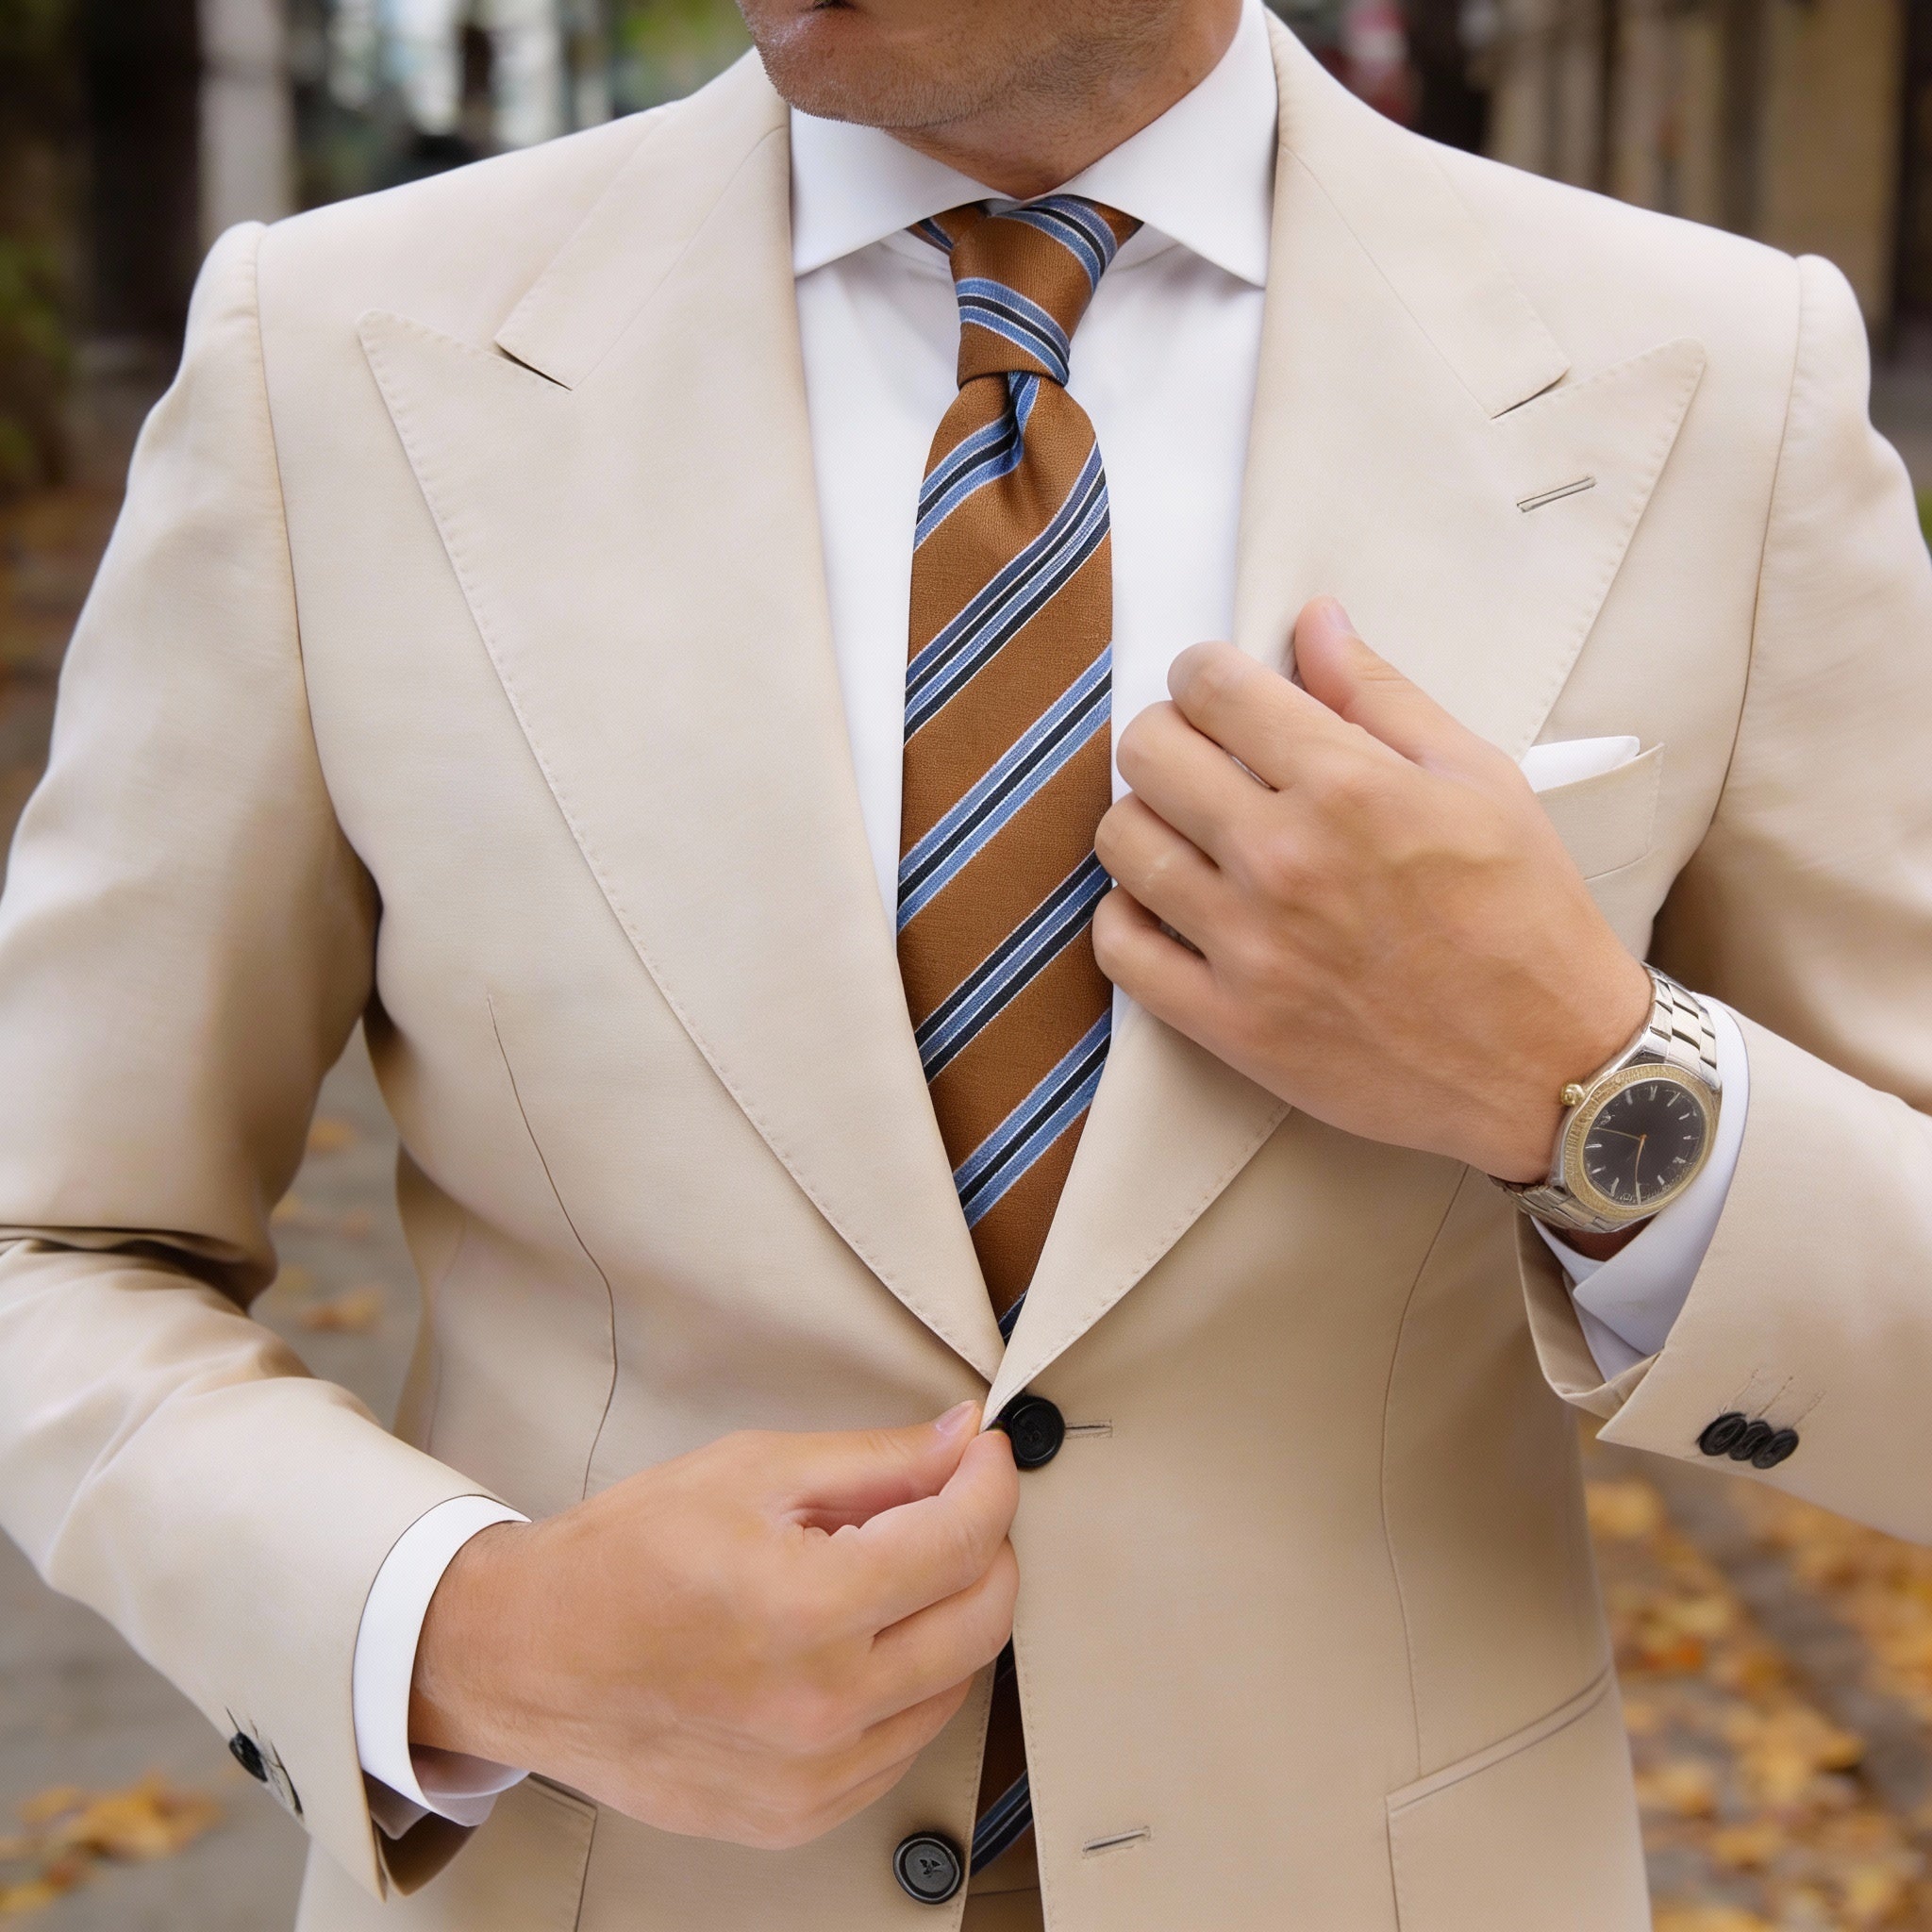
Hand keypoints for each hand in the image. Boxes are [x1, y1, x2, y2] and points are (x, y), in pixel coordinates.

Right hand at [409, 1403, 1018, 1847]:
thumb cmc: (621, 1560)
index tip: (984, 1456)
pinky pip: (902, 1743)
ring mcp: (813, 1777)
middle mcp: (821, 1707)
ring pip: (954, 1686)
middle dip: (985, 1546)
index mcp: (807, 1609)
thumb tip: (962, 1442)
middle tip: (951, 1503)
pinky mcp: (799, 1815)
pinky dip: (905, 1684)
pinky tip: (857, 1641)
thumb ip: (876, 1461)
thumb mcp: (751, 1471)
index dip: (990, 1483)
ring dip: (947, 1617)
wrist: (527, 1658)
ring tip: (884, 1572)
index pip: (962, 1542)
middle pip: (982, 1621)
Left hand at [1092, 597, 1651, 1182]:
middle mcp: (1283, 859)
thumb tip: (1314, 620)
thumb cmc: (1526, 915)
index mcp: (1347, 786)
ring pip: (1122, 843)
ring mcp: (1248, 947)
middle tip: (1202, 757)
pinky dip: (1129, 917)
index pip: (1212, 688)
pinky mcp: (1229, 1024)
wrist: (1551, 1065)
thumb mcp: (1478, 779)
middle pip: (1148, 753)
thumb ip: (1381, 695)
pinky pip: (1120, 948)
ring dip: (1144, 821)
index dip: (1204, 673)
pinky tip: (1169, 906)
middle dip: (1168, 735)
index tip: (1218, 690)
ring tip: (1188, 832)